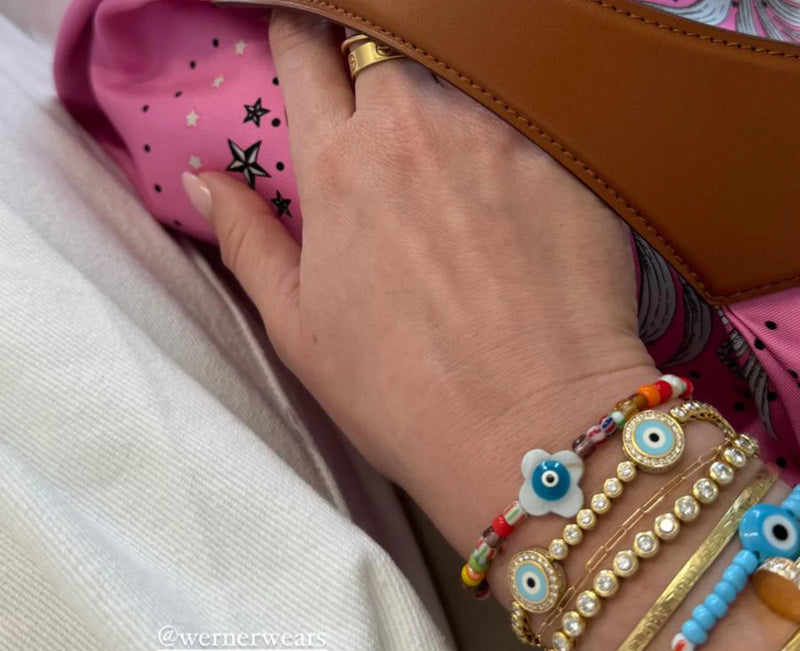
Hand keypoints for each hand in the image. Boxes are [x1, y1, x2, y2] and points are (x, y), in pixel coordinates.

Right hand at [186, 10, 656, 550]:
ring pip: (460, 82)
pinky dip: (514, 143)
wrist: (527, 429)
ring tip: (455, 178)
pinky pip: (530, 121)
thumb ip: (247, 241)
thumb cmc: (400, 396)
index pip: (306, 53)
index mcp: (339, 166)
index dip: (300, 39)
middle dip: (375, 76)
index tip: (305, 46)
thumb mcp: (299, 330)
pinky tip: (517, 206)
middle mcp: (416, 128)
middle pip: (384, 54)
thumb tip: (206, 179)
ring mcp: (499, 135)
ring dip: (446, 110)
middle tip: (388, 130)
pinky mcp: (566, 159)